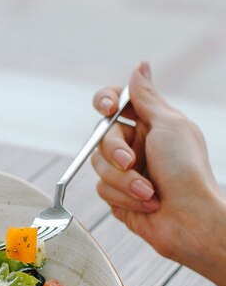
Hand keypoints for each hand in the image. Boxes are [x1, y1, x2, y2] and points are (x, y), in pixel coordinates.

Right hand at [91, 62, 225, 285]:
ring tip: (149, 192)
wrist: (188, 219)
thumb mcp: (168, 125)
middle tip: (133, 162)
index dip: (106, 101)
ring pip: (98, 165)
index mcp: (150, 123)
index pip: (115, 102)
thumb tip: (140, 66)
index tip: (109, 110)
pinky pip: (102, 189)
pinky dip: (124, 197)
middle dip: (116, 152)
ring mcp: (125, 171)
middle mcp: (135, 145)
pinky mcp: (117, 196)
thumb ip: (146, 98)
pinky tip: (147, 204)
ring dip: (124, 181)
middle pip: (102, 136)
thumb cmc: (185, 170)